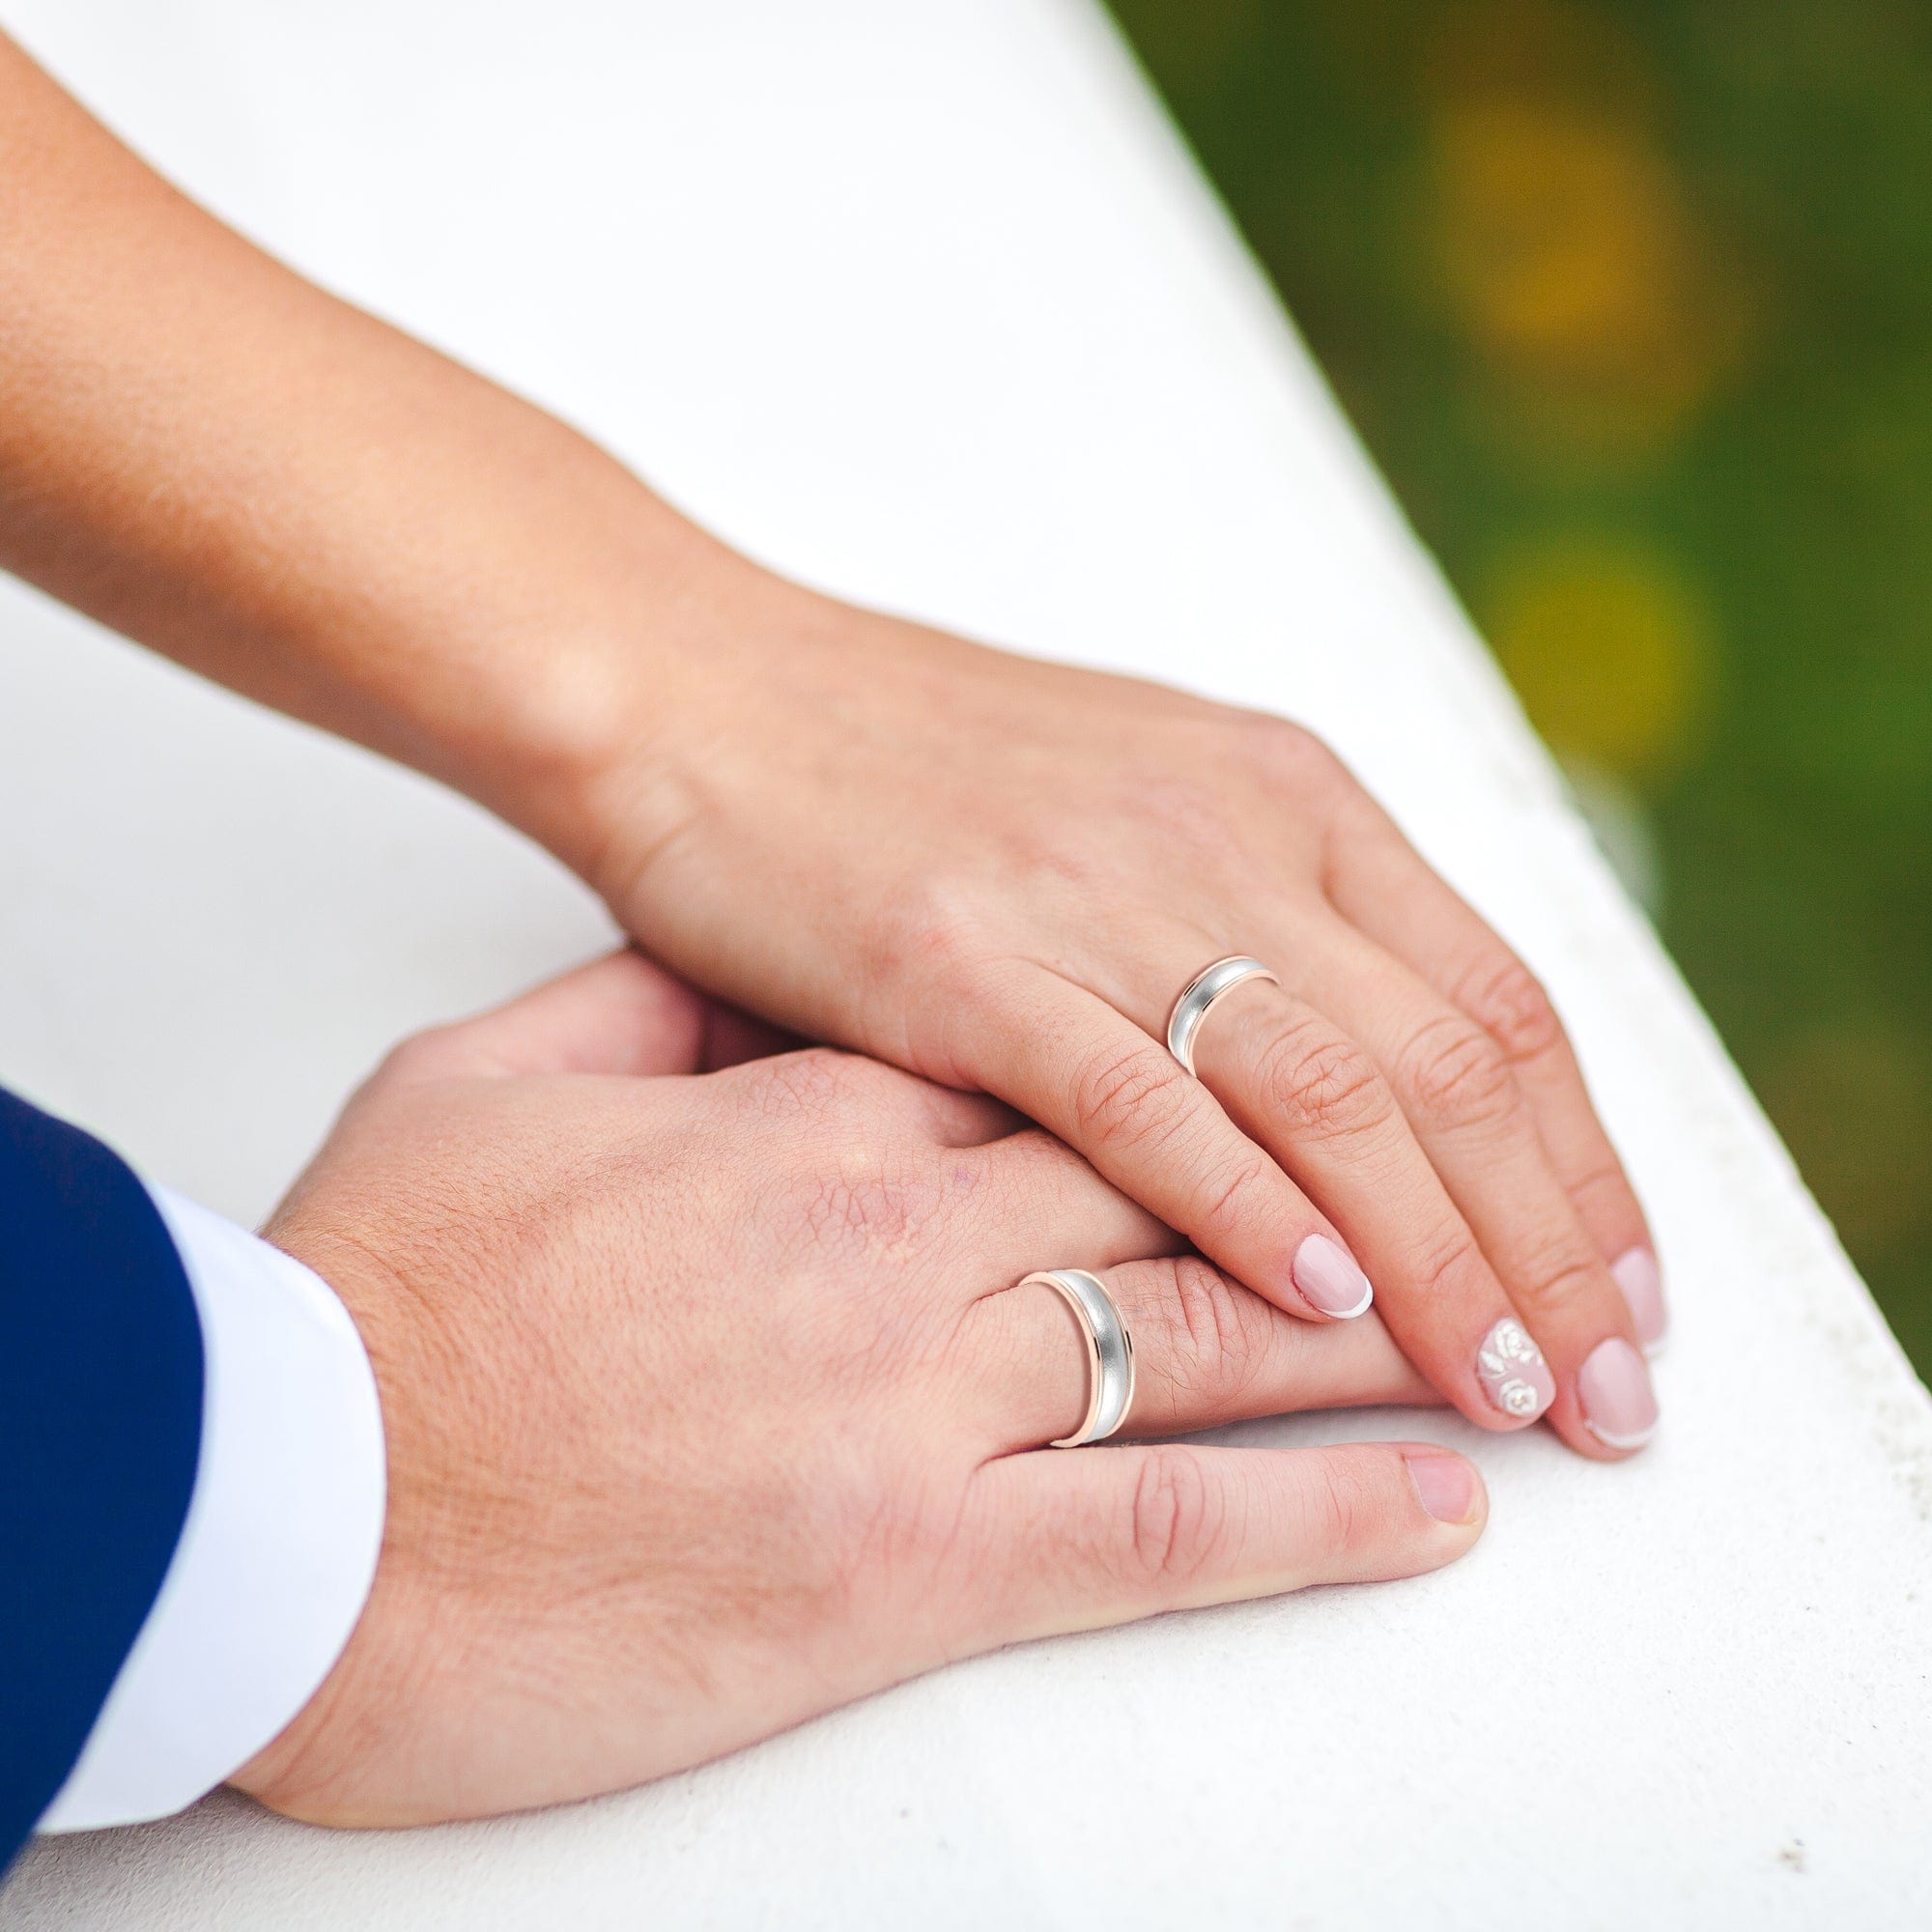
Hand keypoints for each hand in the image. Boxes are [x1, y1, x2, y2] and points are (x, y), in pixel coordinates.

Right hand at [236, 952, 1483, 1826]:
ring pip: (1220, 1317)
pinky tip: (1424, 1495)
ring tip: (1541, 1353)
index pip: (1105, 1057)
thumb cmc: (390, 1274)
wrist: (285, 1468)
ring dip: (1402, 1331)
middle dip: (1406, 1192)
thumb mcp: (511, 1076)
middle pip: (1212, 1165)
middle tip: (1530, 1229)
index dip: (1261, 1083)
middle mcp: (903, 1205)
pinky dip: (1301, 1497)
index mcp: (826, 1091)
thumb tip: (739, 993)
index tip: (1359, 1103)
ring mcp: (909, 1372)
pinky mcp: (897, 1549)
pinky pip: (1150, 1510)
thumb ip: (658, 1021)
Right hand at [580, 576, 1664, 1461]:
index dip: (1586, 1163)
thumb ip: (1262, 910)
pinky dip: (1242, 1199)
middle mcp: (1220, 834)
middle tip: (1605, 1387)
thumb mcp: (1137, 794)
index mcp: (1280, 794)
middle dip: (1549, 1244)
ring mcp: (1095, 893)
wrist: (701, 687)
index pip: (1502, 999)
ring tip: (1501, 1380)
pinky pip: (1140, 1095)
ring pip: (1330, 1093)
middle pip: (1452, 1066)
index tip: (1626, 1291)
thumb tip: (1373, 1076)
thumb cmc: (908, 762)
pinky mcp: (964, 959)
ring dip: (1434, 1254)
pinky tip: (1313, 1294)